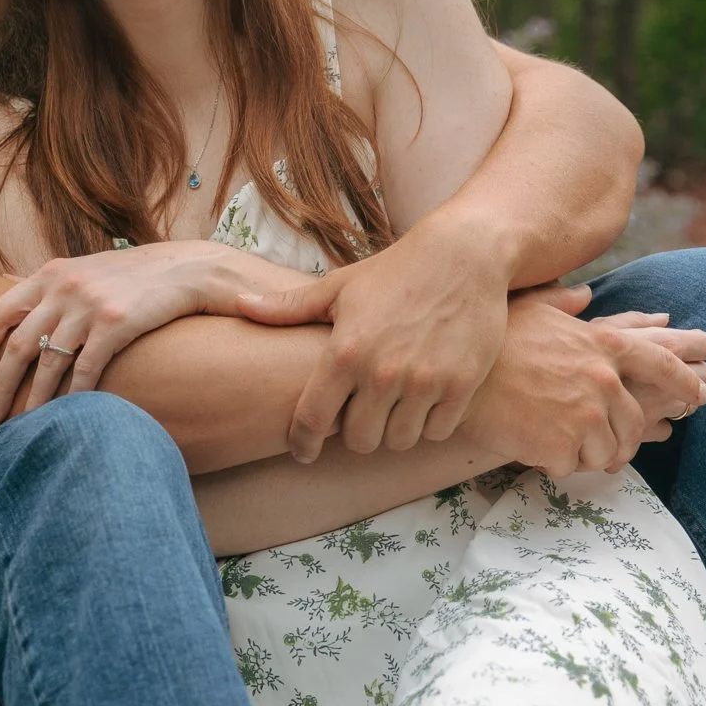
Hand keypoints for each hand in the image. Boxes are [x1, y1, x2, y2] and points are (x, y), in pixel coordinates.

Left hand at [0, 242, 319, 424]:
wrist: (186, 269)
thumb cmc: (132, 277)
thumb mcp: (83, 269)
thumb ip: (48, 286)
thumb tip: (3, 289)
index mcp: (50, 274)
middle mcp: (64, 286)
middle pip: (16, 345)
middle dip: (0, 386)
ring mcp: (89, 304)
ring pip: (47, 362)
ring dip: (34, 400)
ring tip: (25, 425)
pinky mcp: (116, 322)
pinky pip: (85, 368)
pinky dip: (73, 396)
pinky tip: (68, 416)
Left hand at [236, 216, 513, 461]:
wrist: (464, 254)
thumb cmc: (395, 271)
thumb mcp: (338, 286)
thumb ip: (289, 307)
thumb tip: (241, 305)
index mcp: (345, 351)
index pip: (312, 421)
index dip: (303, 443)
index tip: (303, 450)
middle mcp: (382, 372)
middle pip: (359, 441)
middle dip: (354, 434)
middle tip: (358, 417)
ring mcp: (425, 382)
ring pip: (399, 441)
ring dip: (392, 431)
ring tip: (391, 409)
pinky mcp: (461, 385)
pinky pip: (436, 431)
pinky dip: (428, 424)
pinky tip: (423, 403)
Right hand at [460, 287, 705, 475]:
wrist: (455, 379)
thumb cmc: (489, 342)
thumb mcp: (532, 308)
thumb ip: (566, 304)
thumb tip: (584, 296)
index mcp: (603, 345)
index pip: (662, 365)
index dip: (685, 382)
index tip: (698, 394)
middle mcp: (604, 381)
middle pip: (633, 424)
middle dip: (621, 439)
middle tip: (601, 446)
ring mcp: (586, 417)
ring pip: (606, 452)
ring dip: (584, 453)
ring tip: (553, 441)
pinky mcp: (564, 448)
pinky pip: (573, 467)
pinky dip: (554, 462)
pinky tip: (531, 446)